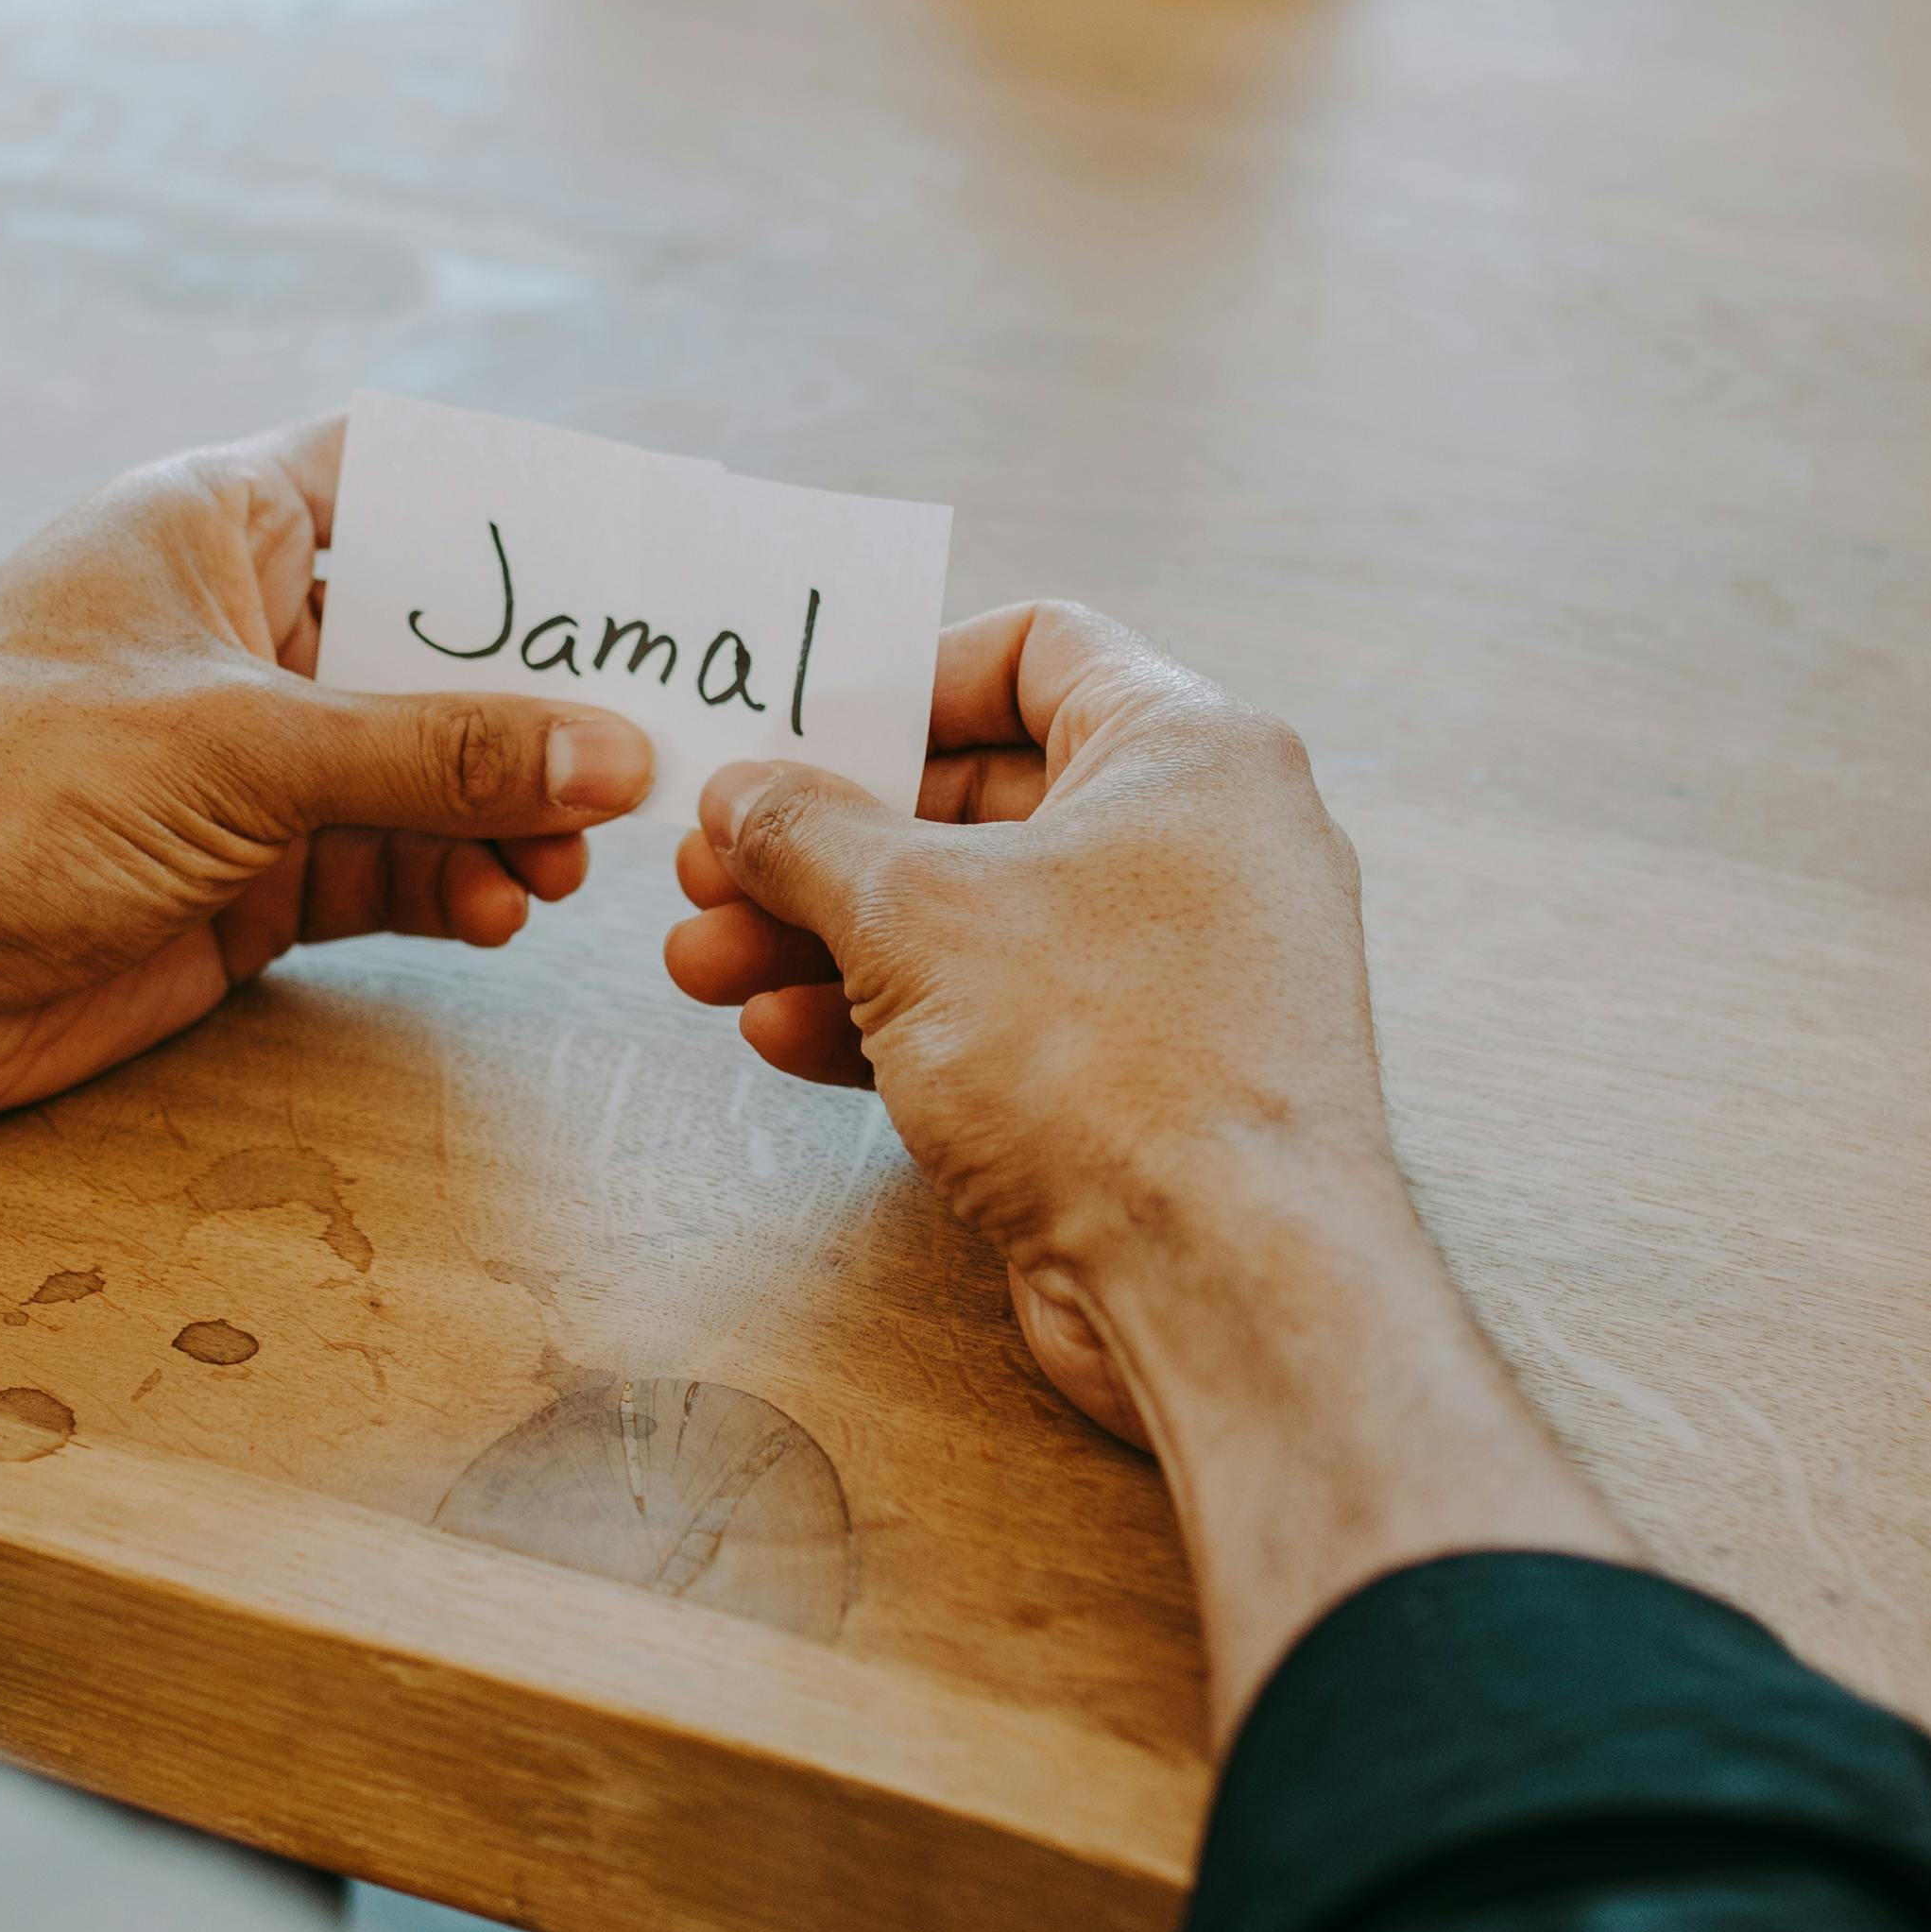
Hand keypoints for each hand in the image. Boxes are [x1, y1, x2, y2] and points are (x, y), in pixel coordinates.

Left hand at [0, 417, 653, 1134]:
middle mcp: (236, 632)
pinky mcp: (237, 880)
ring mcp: (238, 763)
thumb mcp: (236, 746)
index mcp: (213, 527)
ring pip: (425, 770)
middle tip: (659, 746)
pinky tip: (498, 911)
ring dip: (507, 813)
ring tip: (570, 867)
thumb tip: (614, 752)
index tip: (640, 558)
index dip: (516, 511)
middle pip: (437, 641)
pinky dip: (450, 887)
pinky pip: (384, 869)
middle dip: (543, 699)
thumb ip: (433, 752)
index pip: (400, 476)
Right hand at [658, 602, 1625, 1723]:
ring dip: (832, 938)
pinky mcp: (1149, 1082)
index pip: (1037, 650)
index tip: (795, 729)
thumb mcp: (914, 912)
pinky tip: (783, 1040)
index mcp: (1189, 751)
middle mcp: (1204, 847)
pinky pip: (1006, 1017)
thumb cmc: (1107, 1061)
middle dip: (829, 839)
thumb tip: (744, 795)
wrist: (1226, 1282)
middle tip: (710, 868)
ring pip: (979, 919)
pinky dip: (895, 1021)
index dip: (900, 678)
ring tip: (705, 965)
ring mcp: (1181, 973)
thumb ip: (809, 833)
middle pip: (985, 795)